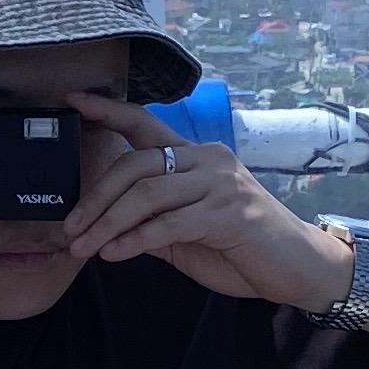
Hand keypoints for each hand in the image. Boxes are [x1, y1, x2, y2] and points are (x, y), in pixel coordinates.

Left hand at [62, 95, 354, 311]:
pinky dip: (135, 241)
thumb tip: (104, 224)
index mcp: (195, 156)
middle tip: (70, 228)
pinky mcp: (229, 214)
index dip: (109, 110)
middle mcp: (207, 159)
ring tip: (83, 248)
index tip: (74, 100)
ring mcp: (220, 184)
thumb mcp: (186, 232)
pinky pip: (168, 224)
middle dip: (96, 198)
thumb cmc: (241, 248)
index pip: (145, 123)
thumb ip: (152, 220)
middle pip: (136, 165)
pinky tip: (115, 255)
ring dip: (107, 224)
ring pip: (147, 195)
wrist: (297, 268)